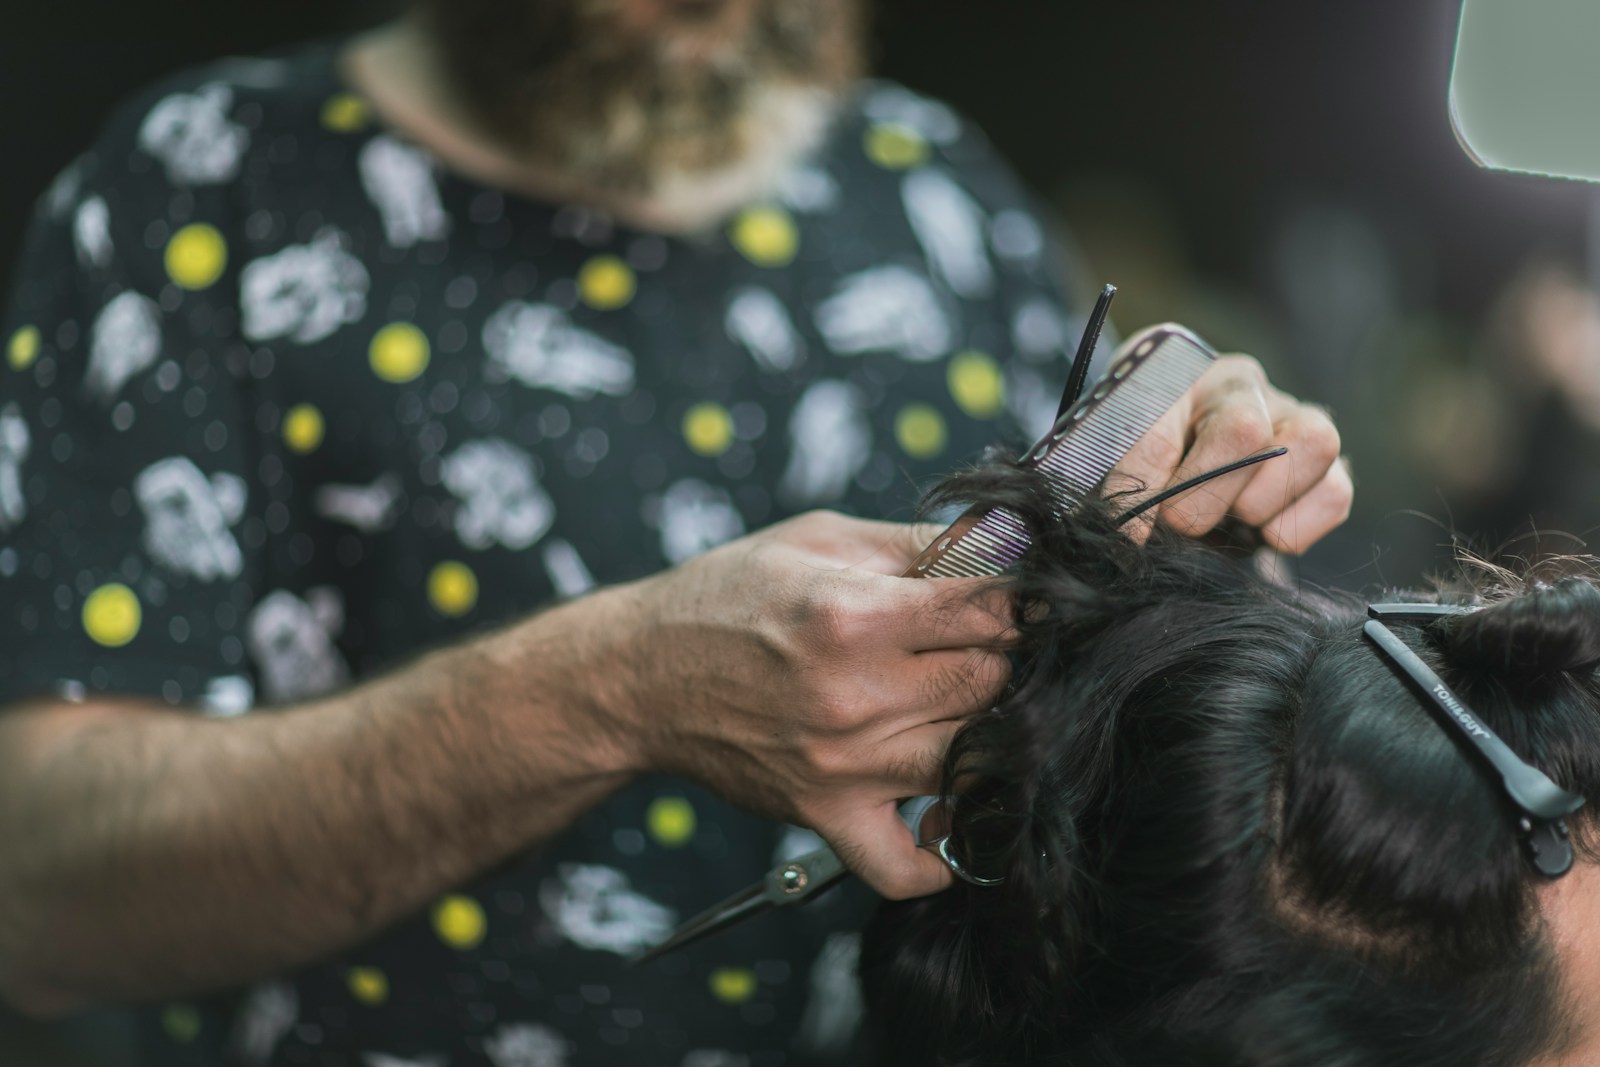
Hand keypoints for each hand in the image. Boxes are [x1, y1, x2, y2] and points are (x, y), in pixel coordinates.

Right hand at [613, 511, 1013, 898]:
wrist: (642, 673)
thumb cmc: (730, 595)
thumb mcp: (820, 539)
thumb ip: (917, 543)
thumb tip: (1006, 543)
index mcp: (855, 613)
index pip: (993, 611)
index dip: (1020, 601)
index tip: (1016, 601)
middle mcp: (854, 694)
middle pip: (993, 684)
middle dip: (1004, 660)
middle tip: (982, 648)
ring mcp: (843, 764)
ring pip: (975, 762)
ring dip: (985, 736)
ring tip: (964, 709)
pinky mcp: (826, 815)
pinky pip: (906, 866)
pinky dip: (940, 855)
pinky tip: (944, 811)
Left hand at [1108, 354, 1351, 552]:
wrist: (1169, 463)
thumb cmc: (1134, 455)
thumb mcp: (1109, 457)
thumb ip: (1119, 481)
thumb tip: (1133, 535)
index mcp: (1177, 371)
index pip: (1160, 420)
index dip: (1145, 482)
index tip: (1131, 530)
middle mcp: (1241, 384)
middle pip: (1244, 429)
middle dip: (1204, 499)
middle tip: (1179, 523)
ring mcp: (1291, 416)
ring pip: (1312, 443)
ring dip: (1258, 504)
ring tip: (1226, 519)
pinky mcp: (1327, 461)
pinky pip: (1335, 492)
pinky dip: (1296, 527)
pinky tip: (1258, 532)